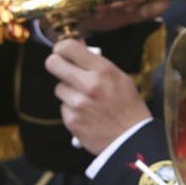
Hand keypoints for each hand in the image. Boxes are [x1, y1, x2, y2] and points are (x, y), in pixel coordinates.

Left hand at [45, 38, 151, 154]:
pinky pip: (64, 108)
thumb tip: (78, 45)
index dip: (62, 48)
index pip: (67, 47)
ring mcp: (78, 104)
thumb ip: (97, 62)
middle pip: (53, 64)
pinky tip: (88, 114)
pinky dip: (72, 110)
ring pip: (59, 88)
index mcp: (103, 70)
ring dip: (69, 92)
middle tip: (64, 69)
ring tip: (87, 100)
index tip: (64, 52)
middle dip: (56, 64)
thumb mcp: (120, 78)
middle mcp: (88, 85)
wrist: (133, 139)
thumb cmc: (129, 106)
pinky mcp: (72, 121)